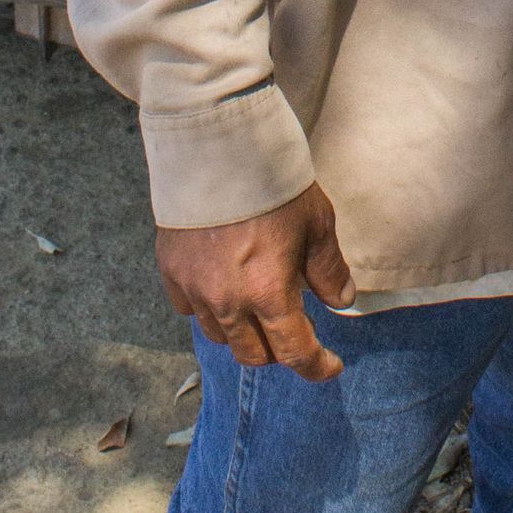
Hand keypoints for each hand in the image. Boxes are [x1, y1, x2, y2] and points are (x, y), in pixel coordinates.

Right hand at [156, 183, 356, 379]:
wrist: (216, 146)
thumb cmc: (273, 182)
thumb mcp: (316, 223)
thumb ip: (329, 269)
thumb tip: (340, 300)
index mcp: (269, 292)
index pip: (294, 353)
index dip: (317, 366)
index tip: (330, 366)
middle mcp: (228, 301)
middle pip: (253, 355)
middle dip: (278, 350)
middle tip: (294, 328)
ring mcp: (195, 289)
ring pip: (220, 336)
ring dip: (243, 332)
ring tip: (258, 306)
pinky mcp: (171, 271)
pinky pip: (189, 310)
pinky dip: (209, 309)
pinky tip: (223, 288)